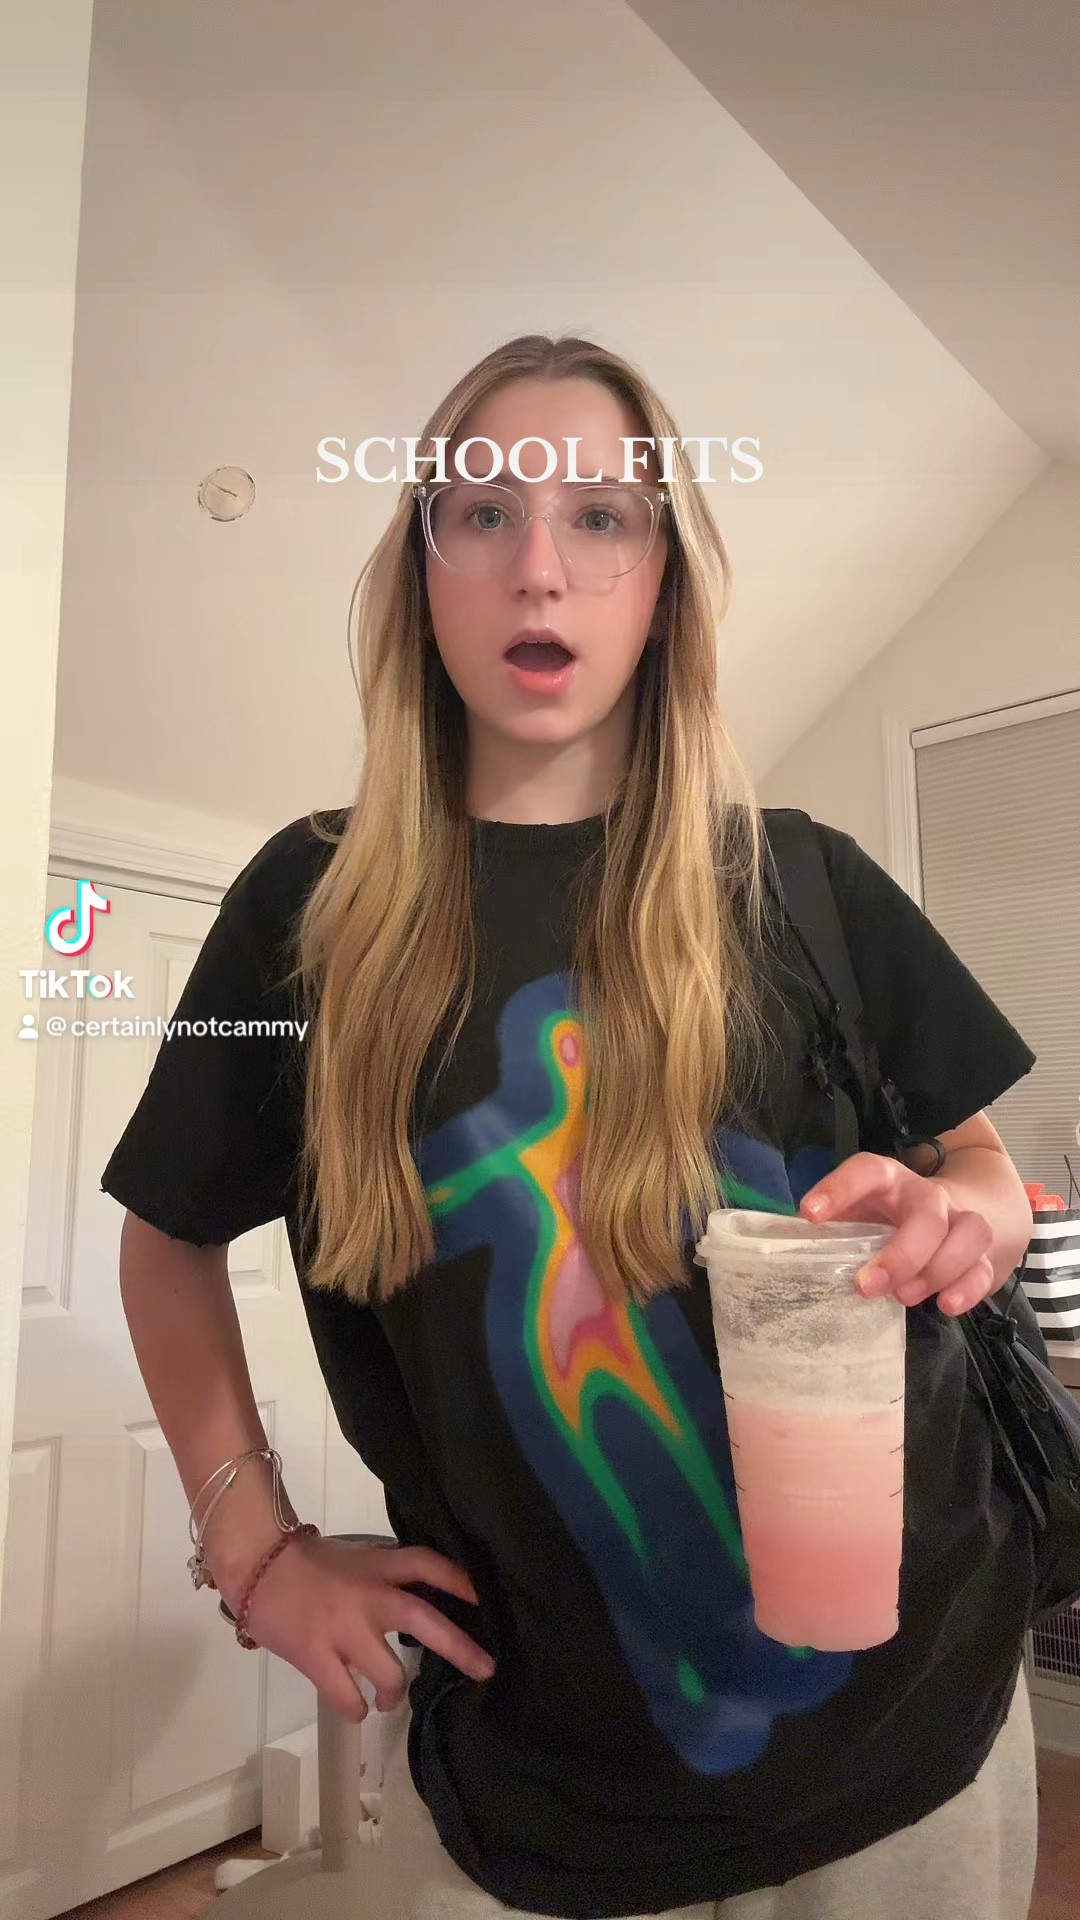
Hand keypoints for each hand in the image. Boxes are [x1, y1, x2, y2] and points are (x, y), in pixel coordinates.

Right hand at [238, 1536, 496, 1721]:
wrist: (255, 1565)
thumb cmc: (305, 1563)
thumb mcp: (354, 1559)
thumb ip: (384, 1578)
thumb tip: (420, 1606)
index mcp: (377, 1566)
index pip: (427, 1565)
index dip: (460, 1580)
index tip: (486, 1599)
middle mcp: (367, 1596)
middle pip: (424, 1621)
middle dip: (460, 1648)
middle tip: (486, 1669)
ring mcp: (342, 1629)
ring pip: (389, 1674)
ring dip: (394, 1693)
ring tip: (387, 1698)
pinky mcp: (315, 1657)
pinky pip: (348, 1698)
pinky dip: (356, 1708)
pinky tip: (356, 1706)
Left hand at [798, 1151, 995, 1316]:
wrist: (947, 1215)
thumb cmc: (884, 1221)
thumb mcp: (855, 1216)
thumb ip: (831, 1229)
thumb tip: (789, 1247)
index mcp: (888, 1181)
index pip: (868, 1171)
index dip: (839, 1188)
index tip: (810, 1215)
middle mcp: (927, 1197)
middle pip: (927, 1213)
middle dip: (900, 1253)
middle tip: (867, 1286)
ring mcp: (959, 1222)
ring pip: (968, 1232)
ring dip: (938, 1269)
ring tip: (906, 1298)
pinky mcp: (981, 1254)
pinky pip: (985, 1267)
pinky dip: (969, 1288)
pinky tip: (947, 1306)